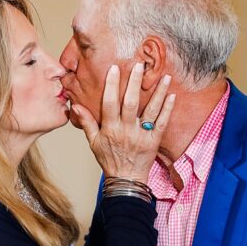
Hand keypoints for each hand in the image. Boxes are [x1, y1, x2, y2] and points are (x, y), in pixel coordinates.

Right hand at [70, 62, 174, 183]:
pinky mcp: (154, 141)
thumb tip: (75, 105)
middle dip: (134, 82)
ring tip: (164, 76)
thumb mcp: (93, 142)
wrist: (126, 180)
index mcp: (110, 129)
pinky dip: (167, 109)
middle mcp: (126, 130)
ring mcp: (141, 136)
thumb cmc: (109, 160)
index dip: (111, 86)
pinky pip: (162, 123)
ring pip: (150, 110)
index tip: (115, 69)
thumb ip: (86, 122)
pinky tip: (172, 95)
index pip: (109, 103)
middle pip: (130, 103)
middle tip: (140, 65)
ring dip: (158, 93)